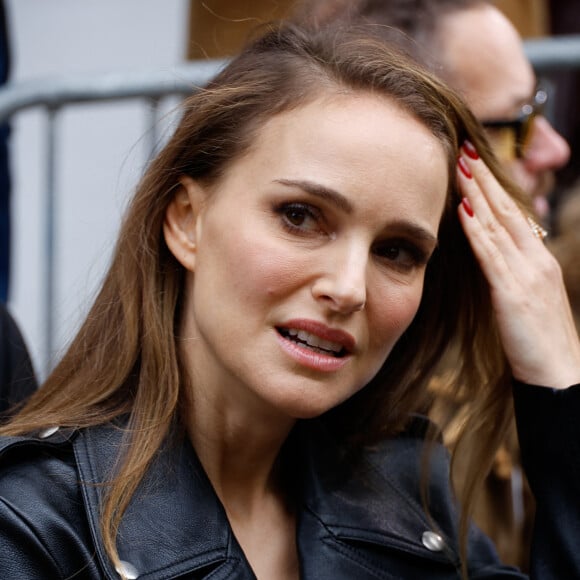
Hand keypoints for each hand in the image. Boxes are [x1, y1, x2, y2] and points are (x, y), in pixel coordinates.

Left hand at [457, 141, 579, 388]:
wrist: (558, 373)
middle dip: (484, 179)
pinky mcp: (513, 292)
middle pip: (507, 210)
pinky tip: (463, 209)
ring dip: (477, 193)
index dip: (494, 187)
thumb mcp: (526, 297)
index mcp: (538, 259)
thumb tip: (489, 254)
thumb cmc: (539, 339)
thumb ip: (510, 272)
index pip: (514, 215)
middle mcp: (535, 259)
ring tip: (460, 166)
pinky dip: (477, 229)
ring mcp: (526, 273)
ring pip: (498, 224)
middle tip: (464, 150)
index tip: (475, 165)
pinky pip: (491, 254)